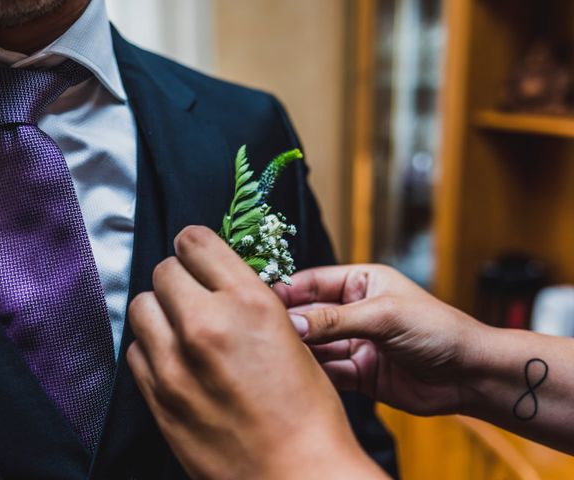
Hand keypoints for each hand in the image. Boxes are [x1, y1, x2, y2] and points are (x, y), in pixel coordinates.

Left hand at [127, 227, 384, 479]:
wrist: (295, 475)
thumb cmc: (306, 411)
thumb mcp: (290, 337)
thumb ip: (246, 302)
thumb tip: (215, 281)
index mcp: (249, 303)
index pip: (196, 242)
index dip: (195, 245)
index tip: (196, 255)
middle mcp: (206, 325)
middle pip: (163, 271)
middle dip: (179, 278)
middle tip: (193, 296)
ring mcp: (175, 364)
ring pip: (141, 307)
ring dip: (160, 311)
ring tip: (181, 329)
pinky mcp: (157, 398)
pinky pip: (136, 351)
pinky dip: (152, 348)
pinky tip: (174, 361)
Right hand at [275, 265, 486, 415]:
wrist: (469, 375)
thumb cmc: (437, 329)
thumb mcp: (384, 315)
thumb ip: (335, 320)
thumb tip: (294, 323)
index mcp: (361, 283)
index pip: (313, 282)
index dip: (287, 292)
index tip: (261, 303)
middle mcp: (354, 311)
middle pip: (310, 315)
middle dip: (290, 324)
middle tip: (264, 333)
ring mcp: (355, 342)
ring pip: (316, 345)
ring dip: (300, 351)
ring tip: (277, 355)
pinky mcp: (359, 372)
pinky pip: (328, 371)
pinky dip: (315, 374)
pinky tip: (300, 375)